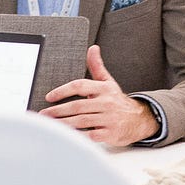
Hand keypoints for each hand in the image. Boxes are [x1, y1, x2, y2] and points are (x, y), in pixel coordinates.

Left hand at [41, 45, 158, 145]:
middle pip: (78, 106)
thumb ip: (97, 66)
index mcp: (104, 89)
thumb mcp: (108, 82)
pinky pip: (91, 135)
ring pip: (82, 121)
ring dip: (64, 123)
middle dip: (58, 110)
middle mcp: (107, 102)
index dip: (63, 91)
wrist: (140, 119)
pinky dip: (79, 136)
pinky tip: (68, 136)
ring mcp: (109, 119)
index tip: (49, 97)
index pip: (80, 86)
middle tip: (44, 114)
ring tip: (51, 125)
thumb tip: (92, 49)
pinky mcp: (111, 133)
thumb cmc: (118, 101)